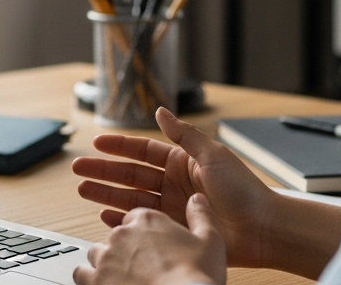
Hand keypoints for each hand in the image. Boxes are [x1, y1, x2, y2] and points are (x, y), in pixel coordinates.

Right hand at [72, 108, 277, 268]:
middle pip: (130, 175)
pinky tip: (105, 217)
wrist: (261, 228)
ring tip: (83, 190)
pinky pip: (142, 223)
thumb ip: (184, 134)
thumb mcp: (212, 154)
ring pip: (130, 199)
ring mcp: (172, 208)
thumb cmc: (243, 190)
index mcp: (182, 162)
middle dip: (103, 172)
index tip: (97, 142)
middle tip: (79, 169)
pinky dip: (122, 220)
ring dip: (106, 195)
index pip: (143, 150)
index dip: (119, 146)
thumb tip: (161, 111)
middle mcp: (174, 183)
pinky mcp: (173, 231)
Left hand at [74, 194, 225, 284]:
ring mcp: (106, 257)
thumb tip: (197, 199)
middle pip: (116, 236)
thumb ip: (202, 215)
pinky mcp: (94, 280)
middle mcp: (122, 234)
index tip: (151, 246)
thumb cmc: (197, 276)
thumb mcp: (211, 240)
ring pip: (96, 253)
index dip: (144, 233)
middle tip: (140, 267)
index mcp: (148, 220)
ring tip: (120, 278)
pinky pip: (81, 273)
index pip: (136, 218)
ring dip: (105, 263)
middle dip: (125, 249)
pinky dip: (89, 278)